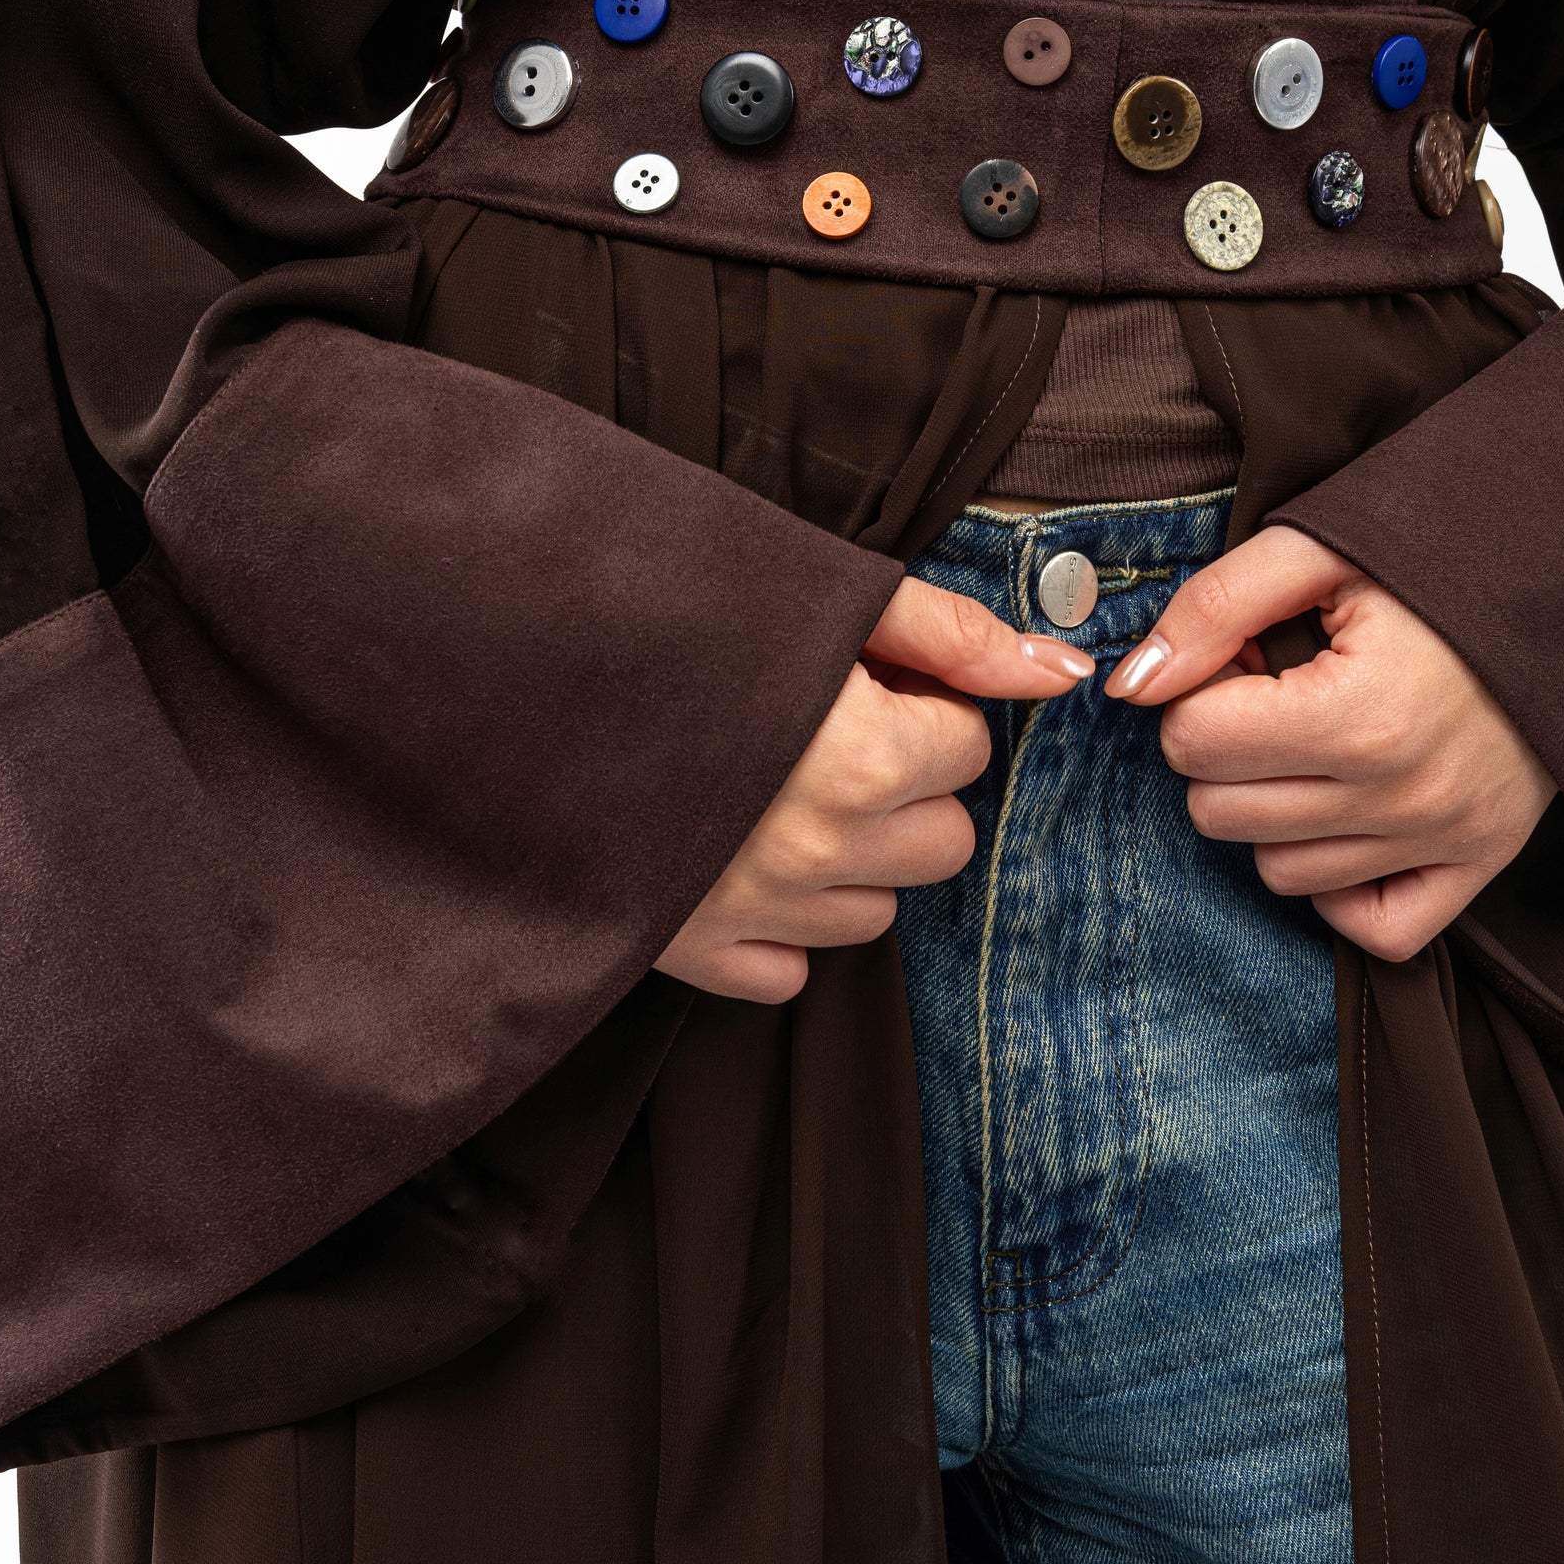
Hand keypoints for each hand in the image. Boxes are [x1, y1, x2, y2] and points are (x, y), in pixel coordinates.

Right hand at [657, 580, 1093, 1004]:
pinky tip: (736, 851)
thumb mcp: (820, 595)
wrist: (503, 670)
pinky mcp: (691, 952)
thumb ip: (952, 636)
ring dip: (851, 857)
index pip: (967, 750)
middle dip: (907, 786)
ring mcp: (754, 912)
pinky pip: (786, 968)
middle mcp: (820, 853)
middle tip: (833, 732)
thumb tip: (1061, 671)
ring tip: (778, 786)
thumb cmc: (665, 613)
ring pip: (874, 912)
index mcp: (861, 760)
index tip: (868, 680)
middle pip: (941, 841)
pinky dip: (779, 922)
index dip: (926, 706)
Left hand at [1107, 525, 1553, 963]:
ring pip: (1277, 871)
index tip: (1247, 659)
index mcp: (1358, 714)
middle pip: (1221, 812)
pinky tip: (1347, 812)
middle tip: (1279, 696)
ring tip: (1319, 740)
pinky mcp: (1477, 867)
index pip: (1192, 742)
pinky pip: (1369, 926)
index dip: (1202, 691)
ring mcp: (1444, 841)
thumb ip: (1214, 608)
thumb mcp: (1320, 551)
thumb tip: (1131, 682)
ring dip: (1275, 809)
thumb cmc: (1439, 563)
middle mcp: (1401, 797)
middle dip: (1226, 750)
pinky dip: (1340, 882)